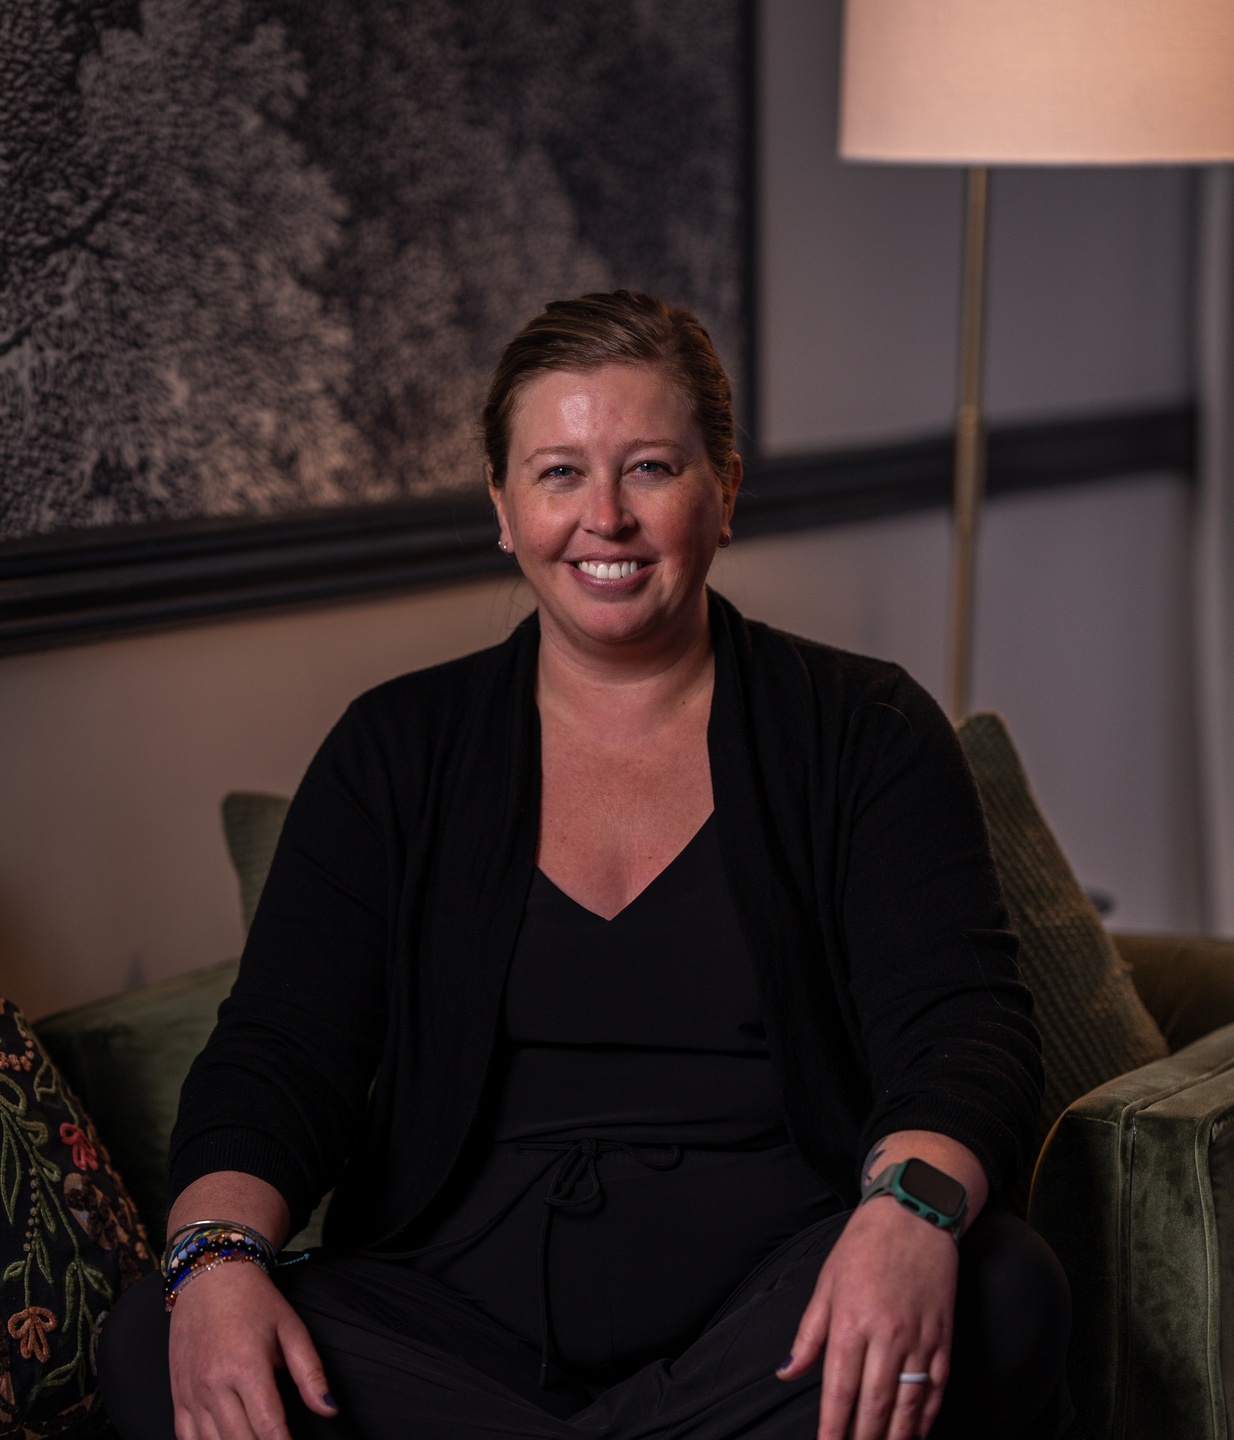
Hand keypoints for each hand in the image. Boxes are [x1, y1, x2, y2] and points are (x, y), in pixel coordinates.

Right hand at [169, 1260, 337, 1439]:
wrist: (209, 1277)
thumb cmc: (254, 1301)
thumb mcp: (291, 1329)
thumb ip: (310, 1373)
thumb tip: (329, 1409)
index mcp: (246, 1366)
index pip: (269, 1425)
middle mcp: (213, 1384)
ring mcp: (191, 1393)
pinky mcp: (178, 1396)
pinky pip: (187, 1438)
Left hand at [777, 1197, 957, 1439]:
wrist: (913, 1215)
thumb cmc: (863, 1246)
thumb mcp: (826, 1283)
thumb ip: (808, 1335)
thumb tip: (787, 1374)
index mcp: (851, 1321)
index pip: (839, 1389)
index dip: (833, 1427)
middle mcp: (886, 1335)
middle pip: (874, 1403)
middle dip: (863, 1438)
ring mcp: (919, 1337)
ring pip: (908, 1402)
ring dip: (896, 1436)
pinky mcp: (943, 1336)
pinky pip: (936, 1386)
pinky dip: (927, 1415)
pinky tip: (916, 1433)